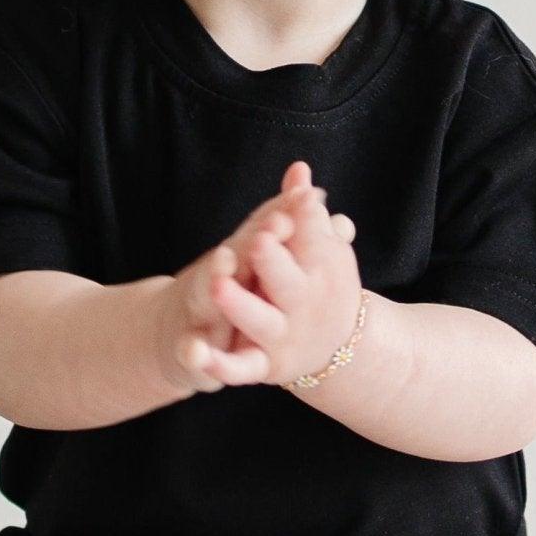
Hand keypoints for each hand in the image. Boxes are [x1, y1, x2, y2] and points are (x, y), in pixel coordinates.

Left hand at [205, 159, 361, 388]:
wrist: (338, 346)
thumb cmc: (318, 282)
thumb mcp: (316, 247)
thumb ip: (301, 210)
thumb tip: (298, 168)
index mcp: (321, 271)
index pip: (312, 240)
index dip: (304, 220)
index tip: (299, 196)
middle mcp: (302, 305)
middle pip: (288, 282)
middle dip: (274, 261)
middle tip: (260, 239)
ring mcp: (281, 335)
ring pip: (261, 322)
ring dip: (241, 305)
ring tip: (218, 286)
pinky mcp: (261, 365)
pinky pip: (238, 367)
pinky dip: (218, 363)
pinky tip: (196, 351)